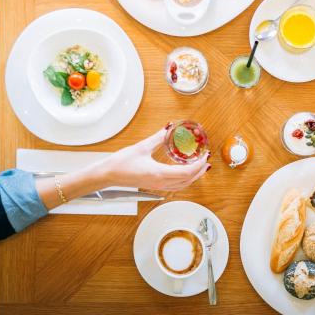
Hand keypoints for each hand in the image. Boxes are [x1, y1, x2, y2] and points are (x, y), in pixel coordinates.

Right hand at [91, 128, 210, 191]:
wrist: (108, 175)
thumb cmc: (121, 162)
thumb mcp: (142, 147)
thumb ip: (158, 138)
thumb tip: (169, 127)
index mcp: (158, 173)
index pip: (186, 172)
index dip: (199, 165)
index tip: (205, 156)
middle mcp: (160, 183)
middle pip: (188, 180)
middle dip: (200, 171)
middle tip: (206, 160)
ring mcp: (158, 186)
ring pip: (183, 185)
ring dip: (194, 177)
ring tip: (201, 167)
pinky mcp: (155, 186)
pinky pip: (176, 186)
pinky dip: (185, 180)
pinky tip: (186, 173)